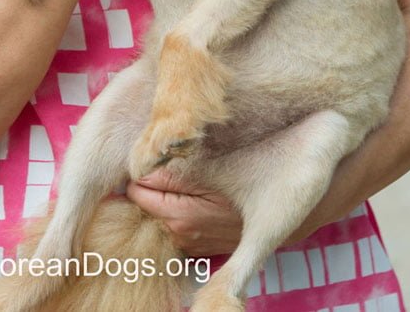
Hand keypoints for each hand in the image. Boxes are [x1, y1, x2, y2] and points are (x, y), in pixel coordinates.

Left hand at [126, 168, 241, 256]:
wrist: (273, 218)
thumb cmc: (244, 188)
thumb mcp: (210, 173)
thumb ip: (171, 174)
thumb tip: (140, 171)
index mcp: (178, 215)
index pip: (136, 192)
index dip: (140, 174)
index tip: (150, 161)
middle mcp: (178, 235)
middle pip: (143, 206)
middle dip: (148, 188)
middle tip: (165, 169)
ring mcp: (187, 244)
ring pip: (157, 216)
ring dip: (161, 201)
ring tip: (180, 184)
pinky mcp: (195, 248)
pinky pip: (172, 227)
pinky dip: (173, 213)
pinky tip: (188, 201)